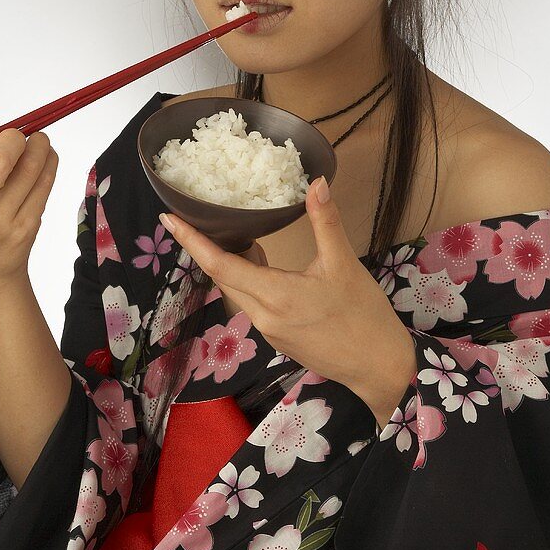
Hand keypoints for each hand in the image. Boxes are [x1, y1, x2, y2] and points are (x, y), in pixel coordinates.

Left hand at [159, 176, 414, 409]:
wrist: (380, 368)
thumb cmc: (364, 315)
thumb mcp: (345, 264)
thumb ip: (326, 221)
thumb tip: (317, 182)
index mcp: (274, 296)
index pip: (220, 266)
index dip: (192, 241)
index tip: (168, 220)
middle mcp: (263, 316)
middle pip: (223, 277)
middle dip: (206, 247)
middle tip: (196, 216)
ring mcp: (269, 330)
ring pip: (238, 290)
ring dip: (230, 263)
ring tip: (232, 233)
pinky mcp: (280, 336)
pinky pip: (252, 302)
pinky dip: (248, 278)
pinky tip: (260, 260)